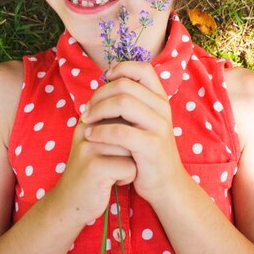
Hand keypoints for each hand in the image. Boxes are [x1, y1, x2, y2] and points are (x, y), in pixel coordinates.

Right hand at [53, 111, 135, 225]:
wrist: (69, 203)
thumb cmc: (92, 172)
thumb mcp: (98, 143)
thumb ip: (113, 125)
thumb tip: (140, 108)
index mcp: (88, 120)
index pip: (121, 111)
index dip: (129, 131)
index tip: (122, 147)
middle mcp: (86, 129)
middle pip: (128, 128)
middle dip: (132, 147)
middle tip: (119, 161)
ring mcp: (89, 148)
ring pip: (131, 147)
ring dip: (131, 163)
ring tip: (116, 171)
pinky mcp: (94, 168)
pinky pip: (129, 166)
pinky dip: (128, 177)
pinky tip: (115, 182)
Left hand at [82, 61, 183, 205]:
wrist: (166, 185)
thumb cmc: (146, 151)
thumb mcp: (144, 122)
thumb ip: (131, 102)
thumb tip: (106, 80)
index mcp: (160, 99)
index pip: (143, 69)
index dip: (121, 68)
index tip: (105, 80)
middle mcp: (162, 108)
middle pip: (125, 85)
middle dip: (99, 94)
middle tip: (87, 109)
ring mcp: (159, 126)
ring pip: (122, 103)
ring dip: (97, 110)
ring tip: (86, 120)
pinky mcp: (151, 146)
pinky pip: (120, 131)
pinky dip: (100, 131)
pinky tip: (90, 136)